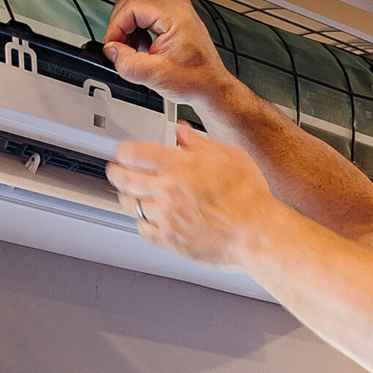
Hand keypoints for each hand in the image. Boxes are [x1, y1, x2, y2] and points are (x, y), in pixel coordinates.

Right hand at [103, 0, 234, 109]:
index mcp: (174, 14)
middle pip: (130, 1)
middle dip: (120, 26)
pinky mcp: (174, 17)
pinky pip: (146, 14)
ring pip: (136, 7)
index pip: (130, 7)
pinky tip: (142, 48)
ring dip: (128, 29)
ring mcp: (176, 9)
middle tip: (118, 48)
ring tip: (132, 51)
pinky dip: (138, 29)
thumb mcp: (156, 76)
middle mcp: (176, 6)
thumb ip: (127, 63)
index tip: (112, 46)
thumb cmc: (197, 80)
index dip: (115, 27)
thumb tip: (111, 51)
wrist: (211, 86)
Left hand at [106, 121, 275, 266]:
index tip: (122, 153)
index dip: (123, 152)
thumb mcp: (229, 156)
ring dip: (127, 198)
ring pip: (131, 205)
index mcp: (179, 165)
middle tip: (115, 172)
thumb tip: (183, 132)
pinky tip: (147, 219)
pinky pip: (143, 230)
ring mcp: (166, 216)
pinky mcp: (170, 240)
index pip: (134, 153)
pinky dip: (141, 222)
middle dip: (116, 173)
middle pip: (124, 179)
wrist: (256, 232)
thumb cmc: (249, 197)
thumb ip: (200, 143)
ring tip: (130, 195)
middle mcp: (167, 189)